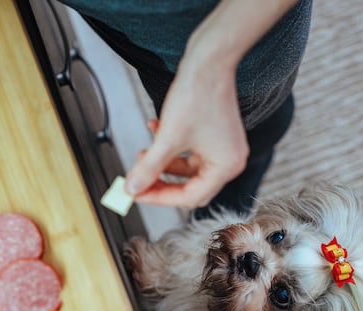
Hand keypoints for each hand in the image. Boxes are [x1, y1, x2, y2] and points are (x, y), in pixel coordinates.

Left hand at [124, 57, 248, 208]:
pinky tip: (154, 130)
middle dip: (161, 182)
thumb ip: (149, 167)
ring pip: (187, 167)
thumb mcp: (167, 137)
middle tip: (138, 181)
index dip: (160, 197)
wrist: (209, 59)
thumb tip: (132, 188)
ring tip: (141, 153)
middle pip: (190, 186)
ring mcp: (224, 146)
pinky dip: (172, 146)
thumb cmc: (197, 94)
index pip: (190, 197)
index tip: (136, 194)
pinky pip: (191, 150)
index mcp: (226, 167)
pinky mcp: (215, 133)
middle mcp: (230, 160)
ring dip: (163, 162)